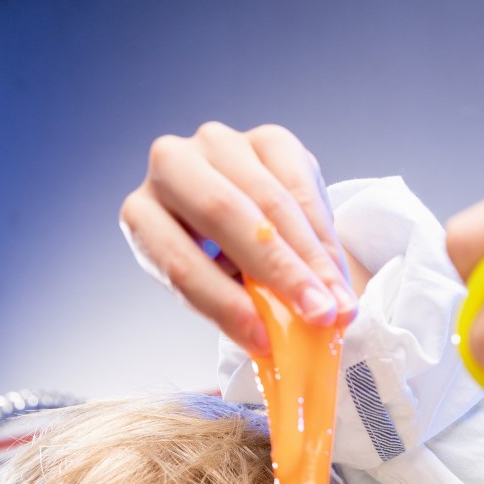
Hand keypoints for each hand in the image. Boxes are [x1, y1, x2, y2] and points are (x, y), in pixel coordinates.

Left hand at [120, 121, 358, 354]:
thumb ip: (240, 309)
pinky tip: (338, 275)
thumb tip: (280, 344)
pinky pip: (301, 184)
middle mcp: (171, 166)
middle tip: (320, 315)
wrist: (247, 224)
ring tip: (340, 306)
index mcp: (143, 215)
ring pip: (271, 200)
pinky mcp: (267, 138)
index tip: (266, 341)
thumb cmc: (223, 267)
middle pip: (223, 212)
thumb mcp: (218, 291)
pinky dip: (324, 237)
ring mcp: (219, 143)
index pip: (179, 261)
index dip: (223, 304)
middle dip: (279, 270)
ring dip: (313, 259)